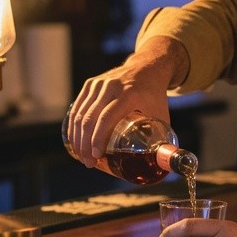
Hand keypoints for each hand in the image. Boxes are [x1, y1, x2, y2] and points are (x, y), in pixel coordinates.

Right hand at [67, 36, 186, 164]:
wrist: (148, 68)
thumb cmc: (156, 97)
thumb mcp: (162, 116)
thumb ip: (162, 140)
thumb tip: (161, 168)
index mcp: (129, 94)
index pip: (107, 117)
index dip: (98, 138)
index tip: (96, 156)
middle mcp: (112, 86)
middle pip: (90, 117)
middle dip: (85, 143)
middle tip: (88, 162)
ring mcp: (99, 83)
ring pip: (80, 113)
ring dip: (77, 137)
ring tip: (82, 156)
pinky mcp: (91, 84)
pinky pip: (77, 107)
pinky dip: (74, 125)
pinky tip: (75, 140)